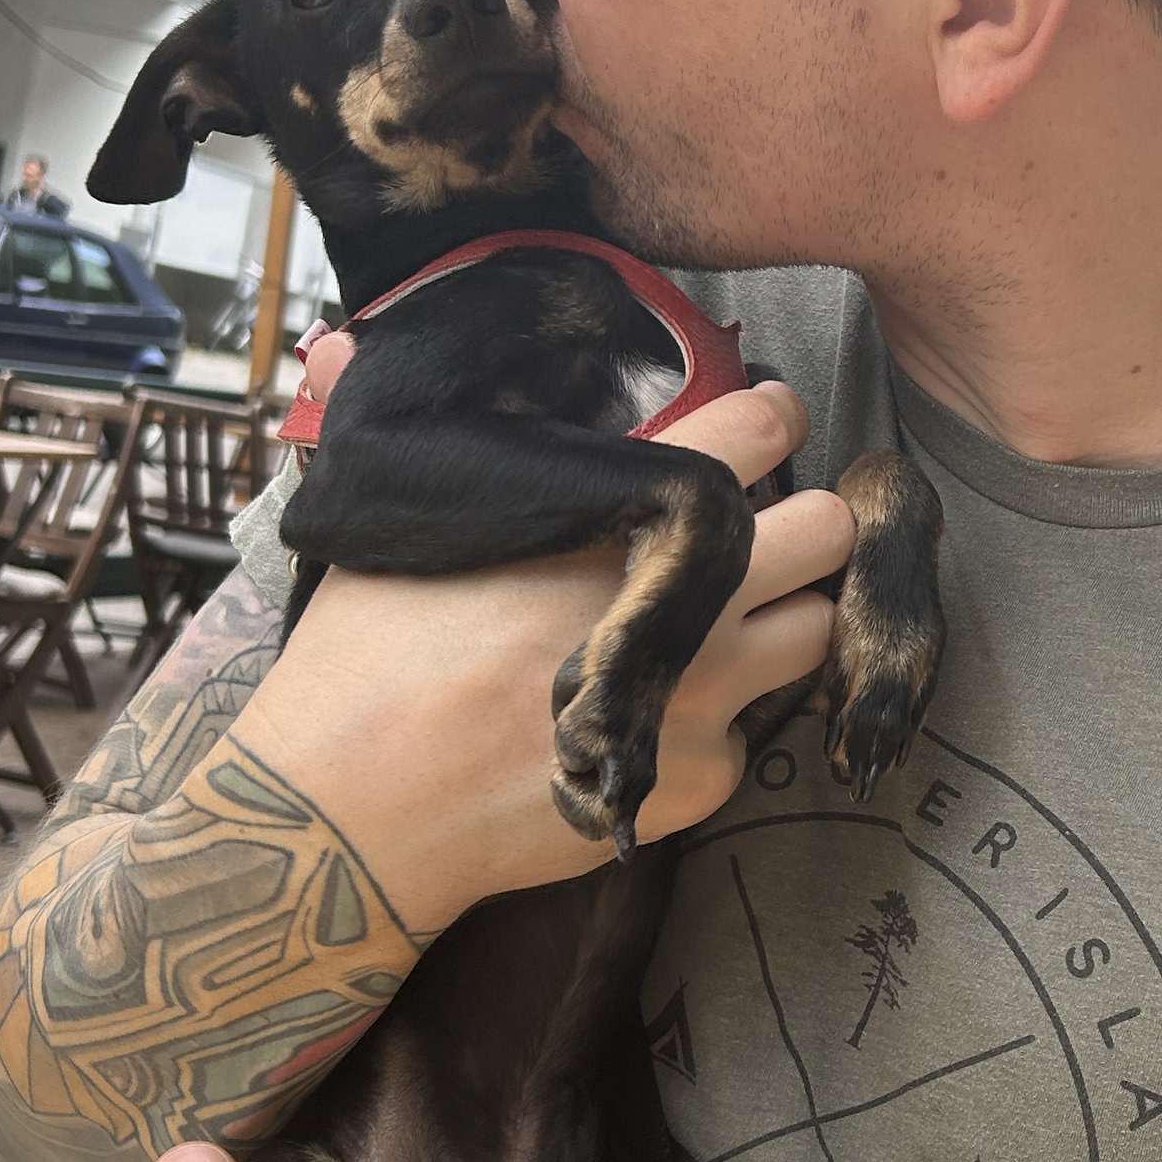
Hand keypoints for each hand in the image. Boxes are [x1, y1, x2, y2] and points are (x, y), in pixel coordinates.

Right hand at [234, 380, 851, 936]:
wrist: (353, 814)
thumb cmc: (362, 662)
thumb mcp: (393, 527)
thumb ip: (428, 446)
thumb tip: (334, 347)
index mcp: (611, 516)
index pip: (754, 432)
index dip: (773, 417)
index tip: (772, 419)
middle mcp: (678, 600)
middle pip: (827, 532)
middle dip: (805, 525)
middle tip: (764, 534)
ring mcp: (701, 696)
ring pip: (812, 634)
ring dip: (781, 622)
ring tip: (719, 627)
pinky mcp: (698, 780)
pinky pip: (750, 732)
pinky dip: (715, 722)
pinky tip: (647, 718)